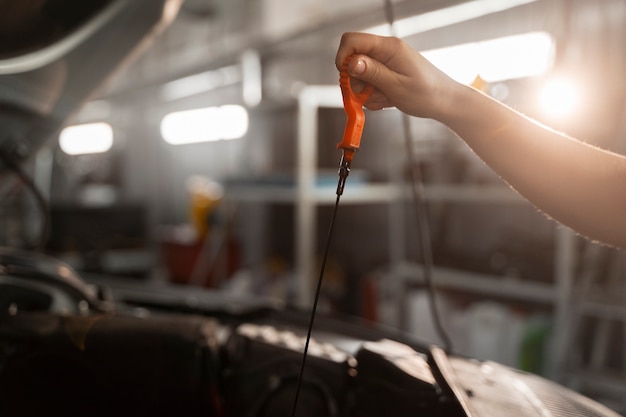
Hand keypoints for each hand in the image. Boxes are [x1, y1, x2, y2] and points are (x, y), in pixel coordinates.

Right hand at [335, 32, 459, 120]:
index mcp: (389, 47)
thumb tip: (351, 62)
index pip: (352, 41)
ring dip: (366, 92)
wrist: (444, 102)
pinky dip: (373, 95)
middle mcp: (385, 51)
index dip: (343, 58)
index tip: (346, 79)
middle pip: (352, 60)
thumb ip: (372, 73)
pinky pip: (369, 83)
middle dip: (355, 82)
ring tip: (385, 99)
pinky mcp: (387, 73)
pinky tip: (388, 100)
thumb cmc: (426, 93)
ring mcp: (386, 62)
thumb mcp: (396, 86)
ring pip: (359, 76)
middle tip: (368, 95)